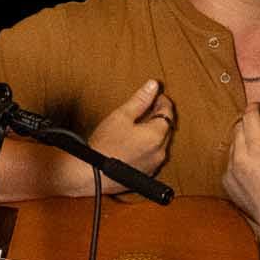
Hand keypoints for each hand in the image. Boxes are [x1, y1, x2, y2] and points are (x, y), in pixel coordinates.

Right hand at [81, 78, 176, 193]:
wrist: (92, 173)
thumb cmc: (104, 145)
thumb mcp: (121, 116)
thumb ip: (140, 100)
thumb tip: (153, 85)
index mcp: (156, 135)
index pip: (168, 113)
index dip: (163, 101)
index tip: (157, 95)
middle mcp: (160, 152)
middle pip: (167, 127)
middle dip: (159, 115)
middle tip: (149, 106)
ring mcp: (154, 165)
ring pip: (161, 142)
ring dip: (154, 131)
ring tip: (140, 123)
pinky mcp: (146, 174)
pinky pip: (153, 154)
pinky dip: (149, 145)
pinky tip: (135, 141)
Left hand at [222, 104, 259, 236]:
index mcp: (259, 149)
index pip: (249, 117)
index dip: (253, 108)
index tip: (258, 106)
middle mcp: (240, 157)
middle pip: (238, 127)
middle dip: (248, 123)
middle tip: (259, 126)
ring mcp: (230, 169)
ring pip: (232, 143)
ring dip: (243, 141)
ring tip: (258, 150)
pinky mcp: (225, 179)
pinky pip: (230, 160)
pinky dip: (238, 157)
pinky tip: (252, 168)